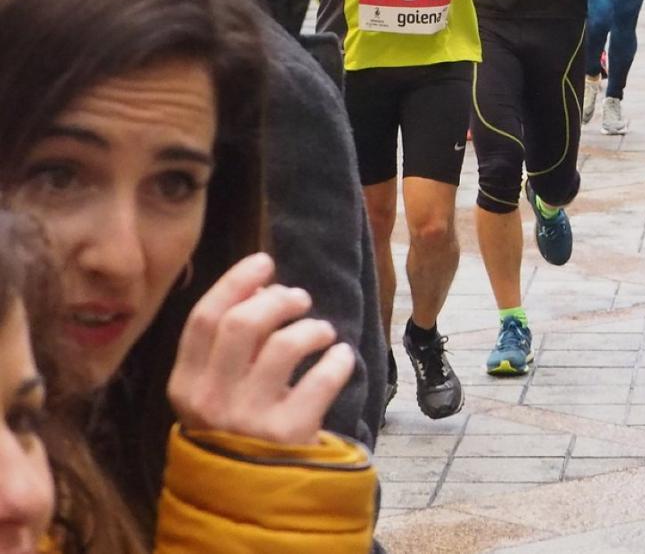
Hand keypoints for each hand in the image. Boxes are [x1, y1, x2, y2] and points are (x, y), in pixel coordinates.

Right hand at [168, 253, 355, 446]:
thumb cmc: (237, 429)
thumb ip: (229, 346)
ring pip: (284, 345)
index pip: (204, 317)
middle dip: (278, 299)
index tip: (265, 262)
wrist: (250, 499)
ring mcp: (249, 418)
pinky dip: (339, 359)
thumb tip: (262, 285)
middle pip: (242, 323)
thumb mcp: (214, 392)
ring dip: (311, 328)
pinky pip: (321, 378)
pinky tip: (342, 357)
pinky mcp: (288, 433)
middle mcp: (211, 400)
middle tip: (300, 299)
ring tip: (322, 332)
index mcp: (185, 385)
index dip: (236, 282)